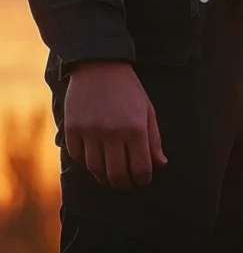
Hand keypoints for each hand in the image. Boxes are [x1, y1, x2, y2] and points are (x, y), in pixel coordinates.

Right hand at [64, 61, 167, 189]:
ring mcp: (90, 131)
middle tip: (126, 185)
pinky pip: (77, 156)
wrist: (99, 66)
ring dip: (103, 178)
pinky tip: (94, 163)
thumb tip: (160, 165)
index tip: (142, 181)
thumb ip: (154, 140)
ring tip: (110, 179)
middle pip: (116, 174)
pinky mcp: (73, 128)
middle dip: (123, 184)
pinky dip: (86, 164)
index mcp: (135, 129)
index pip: (140, 168)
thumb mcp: (148, 111)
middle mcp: (112, 132)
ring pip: (95, 168)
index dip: (142, 180)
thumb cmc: (129, 91)